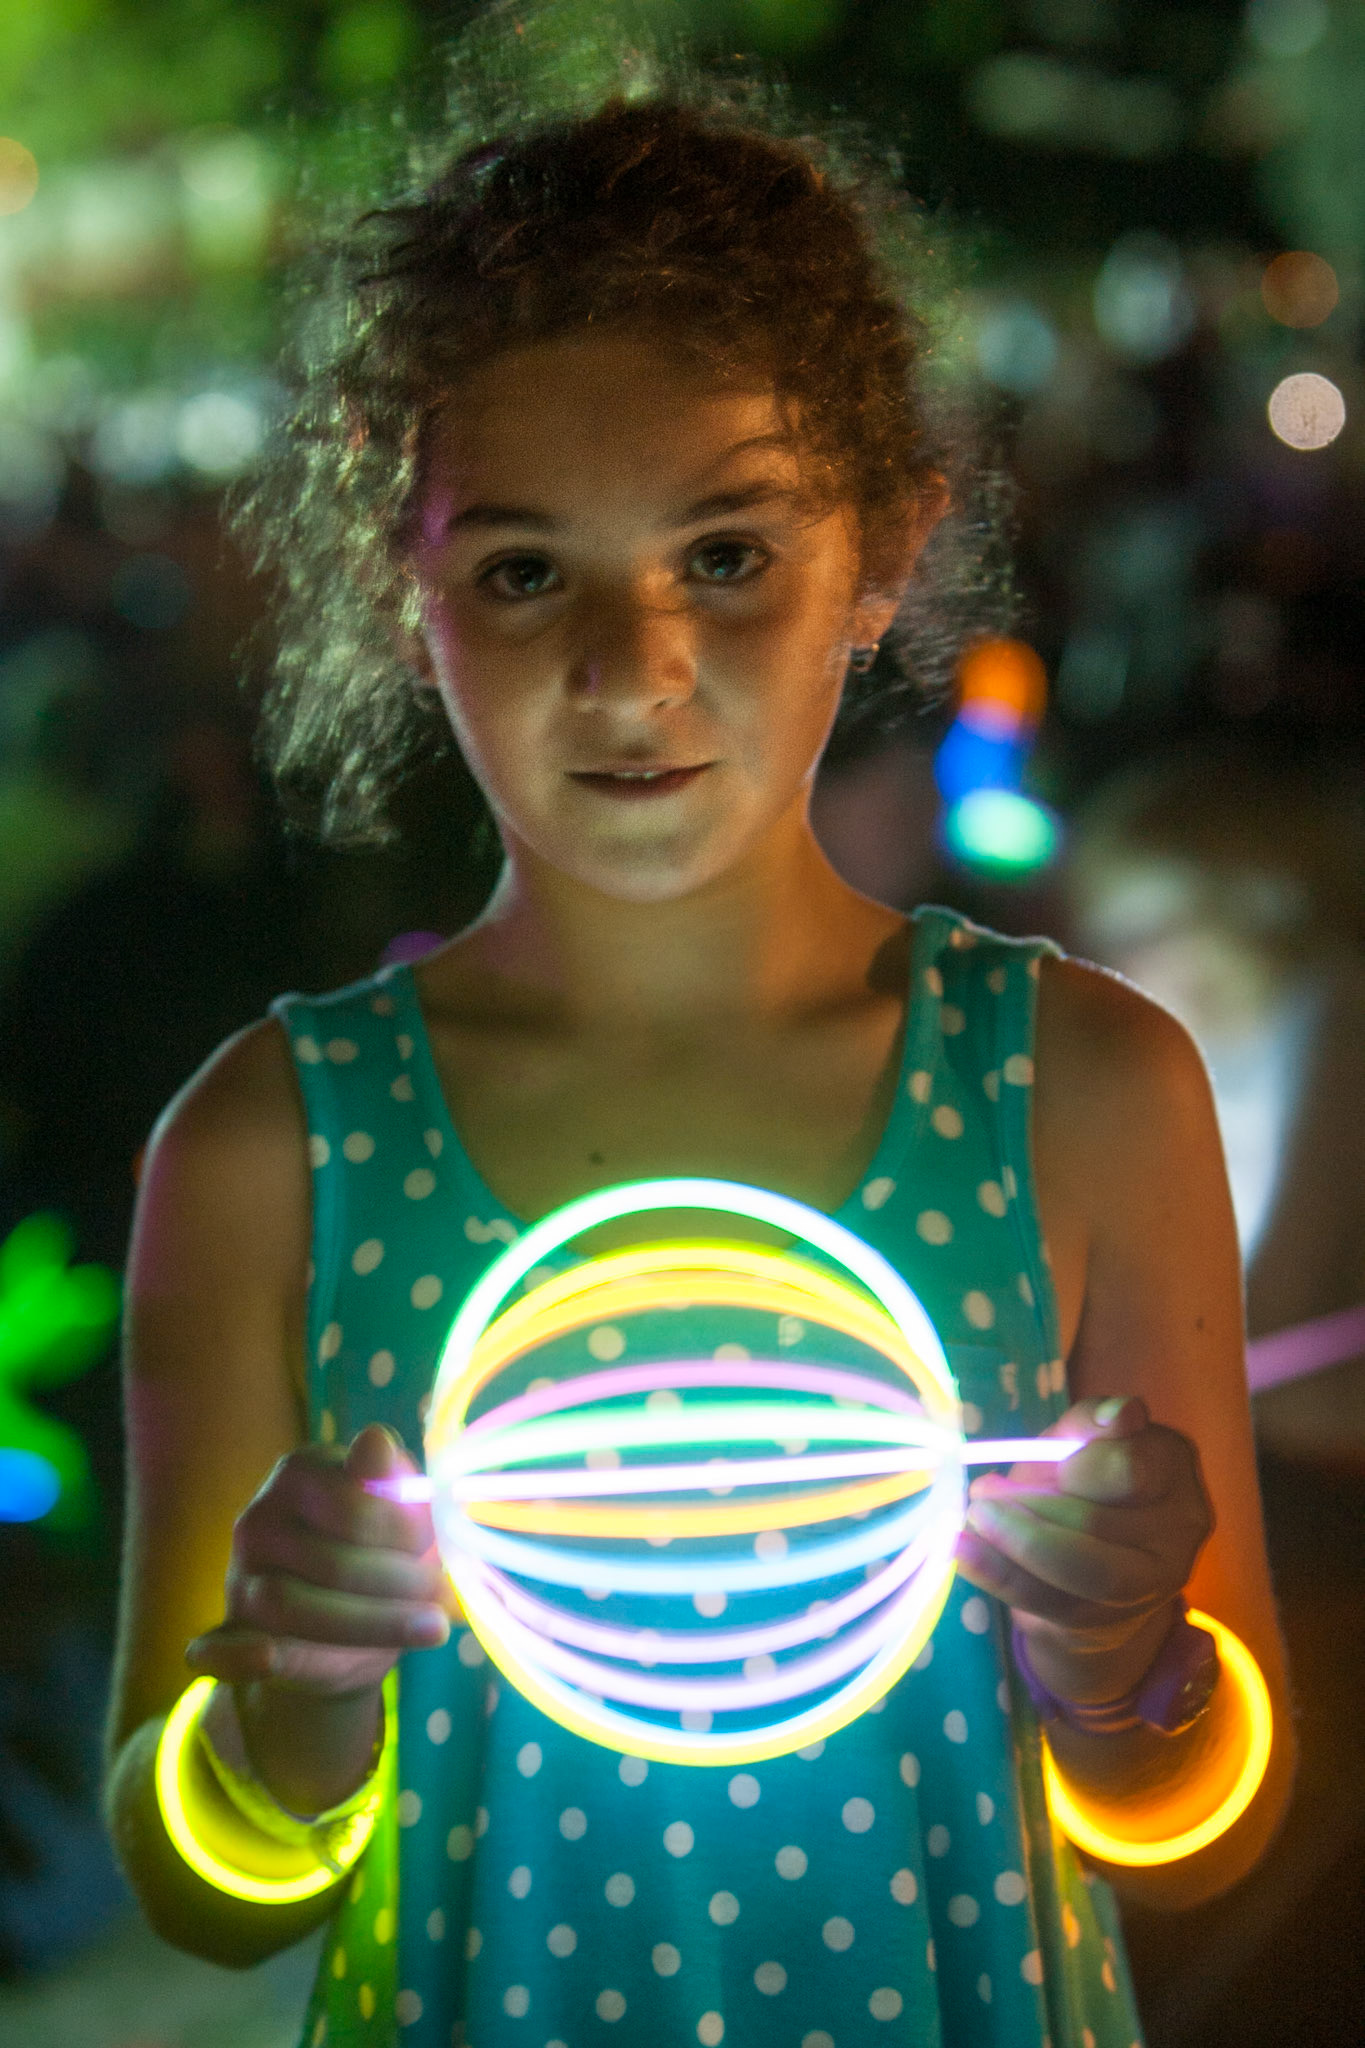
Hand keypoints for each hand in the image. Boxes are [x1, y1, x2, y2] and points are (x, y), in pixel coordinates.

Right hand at [186, 1424, 455, 1696]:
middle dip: (399, 1587)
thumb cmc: (380, 1552)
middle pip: (331, 1563)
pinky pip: (218, 1649)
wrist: (349, 1629)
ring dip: (370, 1626)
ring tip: (428, 1630)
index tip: (437, 1550)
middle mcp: (259, 1520)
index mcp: (301, 1472)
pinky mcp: (228, 1636)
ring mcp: (238, 1579)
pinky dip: (237, 1657)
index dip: (406, 1536)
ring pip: (290, 1608)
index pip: (354, 1506)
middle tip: (440, 1603)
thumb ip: (390, 1483)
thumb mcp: (398, 1514)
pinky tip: (267, 1659)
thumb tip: (377, 1441)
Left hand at [953, 1397, 1213, 1702]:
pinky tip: (962, 1550)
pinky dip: (997, 1573)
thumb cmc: (1082, 1475)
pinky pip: (1048, 1601)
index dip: (1078, 1467)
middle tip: (983, 1492)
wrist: (1091, 1550)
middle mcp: (1178, 1528)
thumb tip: (1122, 1413)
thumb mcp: (1078, 1437)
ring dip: (1015, 1540)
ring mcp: (1150, 1583)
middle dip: (1030, 1505)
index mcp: (1171, 1465)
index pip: (1130, 1469)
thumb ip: (1091, 1423)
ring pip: (1081, 1570)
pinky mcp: (1107, 1619)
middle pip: (1098, 1522)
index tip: (1044, 1457)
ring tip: (975, 1516)